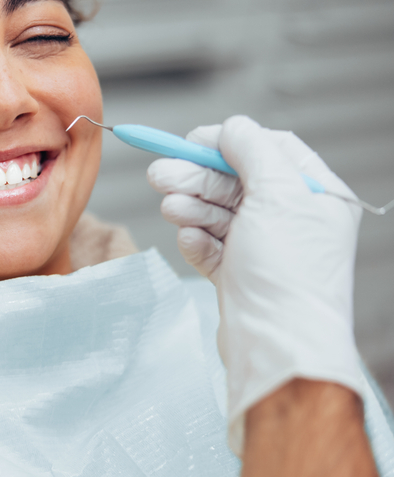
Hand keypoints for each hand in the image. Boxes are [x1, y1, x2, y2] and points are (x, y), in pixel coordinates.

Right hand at [146, 115, 364, 452]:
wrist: (276, 348)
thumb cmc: (288, 276)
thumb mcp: (277, 195)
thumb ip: (252, 151)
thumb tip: (232, 128)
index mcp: (317, 197)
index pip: (271, 150)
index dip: (229, 142)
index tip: (192, 142)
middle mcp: (292, 221)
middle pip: (237, 182)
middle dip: (197, 176)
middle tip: (159, 174)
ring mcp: (264, 251)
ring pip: (219, 214)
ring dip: (192, 206)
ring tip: (169, 206)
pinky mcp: (239, 277)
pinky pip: (211, 247)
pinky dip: (197, 241)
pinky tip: (189, 239)